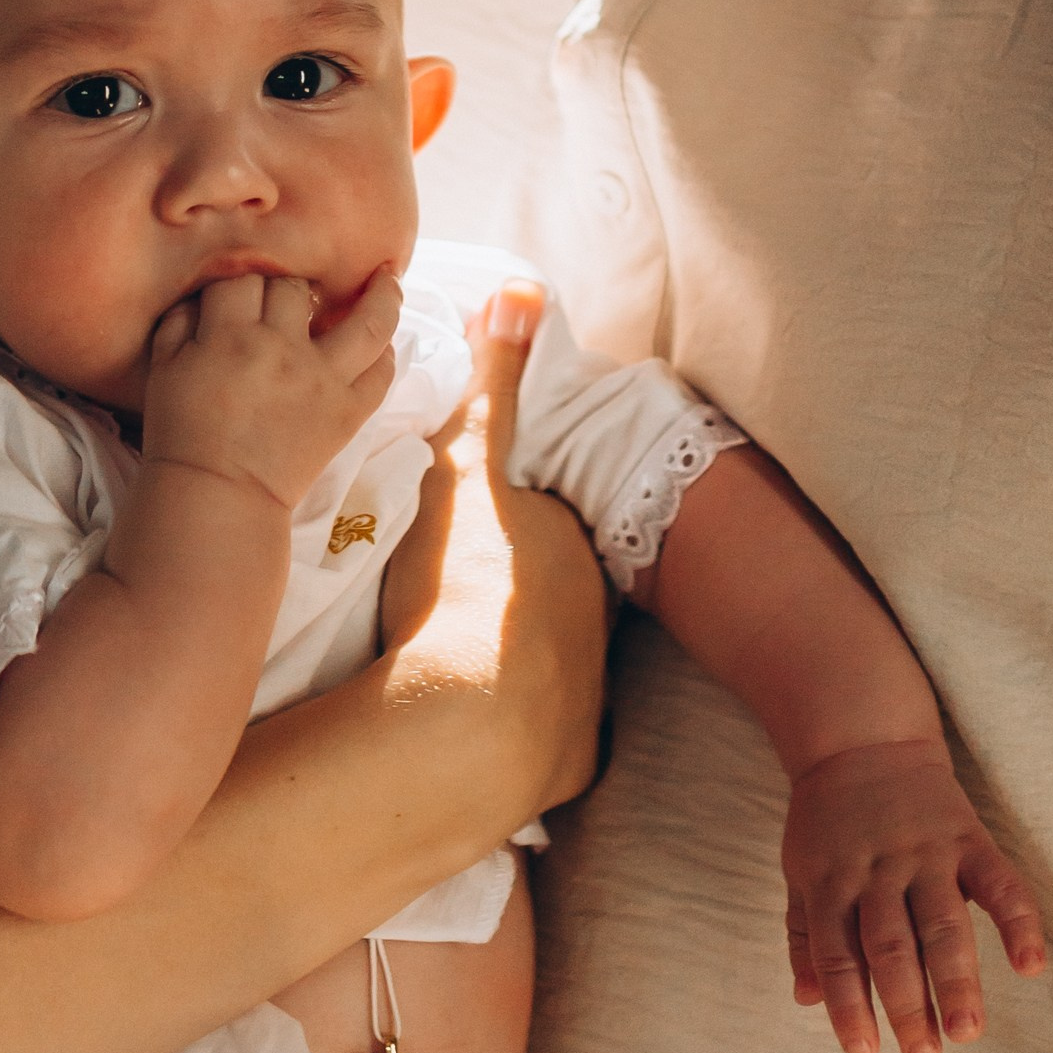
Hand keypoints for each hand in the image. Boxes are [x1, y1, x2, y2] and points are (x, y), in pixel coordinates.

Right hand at [142, 266, 401, 512]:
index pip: (244, 276)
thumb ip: (180, 322)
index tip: (244, 284)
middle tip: (289, 291)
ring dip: (383, 294)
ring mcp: (323, 380)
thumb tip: (204, 291)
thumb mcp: (163, 370)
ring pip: (369, 322)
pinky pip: (381, 374)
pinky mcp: (348, 413)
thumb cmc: (181, 434)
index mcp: (230, 335)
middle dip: (290, 282)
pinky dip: (386, 353)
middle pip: (297, 287)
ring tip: (389, 275)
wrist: (216, 496)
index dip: (243, 273)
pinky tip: (384, 339)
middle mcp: (283, 348)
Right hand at [377, 280, 604, 815]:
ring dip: (516, 665)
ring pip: (556, 668)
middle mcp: (596, 624)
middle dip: (521, 596)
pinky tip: (478, 730)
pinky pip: (541, 739)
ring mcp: (585, 698)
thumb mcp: (472, 467)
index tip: (479, 530)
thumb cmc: (467, 585)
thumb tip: (527, 290)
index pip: (553, 528)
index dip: (518, 524)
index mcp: (573, 554)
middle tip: (459, 595)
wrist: (467, 721)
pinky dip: (515, 732)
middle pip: (558, 598)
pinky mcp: (563, 762)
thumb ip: (496, 384)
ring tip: (457, 664)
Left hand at [782, 738, 1046, 1052]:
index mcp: (831, 884)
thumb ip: (804, 936)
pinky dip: (1017, 922)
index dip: (848, 1005)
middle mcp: (878, 872)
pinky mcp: (968, 839)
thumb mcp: (800, 871)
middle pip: (891, 945)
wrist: (861, 739)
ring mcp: (925, 855)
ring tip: (968, 1030)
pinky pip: (998, 883)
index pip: (838, 955)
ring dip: (957, 979)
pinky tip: (1030, 966)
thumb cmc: (827, 820)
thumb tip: (807, 999)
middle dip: (907, 1002)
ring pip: (942, 923)